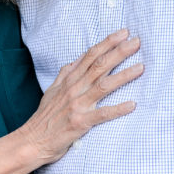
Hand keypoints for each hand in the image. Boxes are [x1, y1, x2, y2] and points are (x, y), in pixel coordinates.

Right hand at [18, 29, 142, 163]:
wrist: (33, 140)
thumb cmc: (44, 117)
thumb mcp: (52, 90)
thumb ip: (65, 74)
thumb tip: (75, 61)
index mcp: (69, 79)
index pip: (91, 55)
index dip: (108, 43)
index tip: (123, 33)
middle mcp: (74, 88)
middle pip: (100, 65)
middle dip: (119, 52)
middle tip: (137, 42)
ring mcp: (77, 105)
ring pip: (104, 85)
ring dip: (124, 76)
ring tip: (141, 67)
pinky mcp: (80, 122)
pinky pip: (102, 114)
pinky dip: (117, 109)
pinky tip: (132, 104)